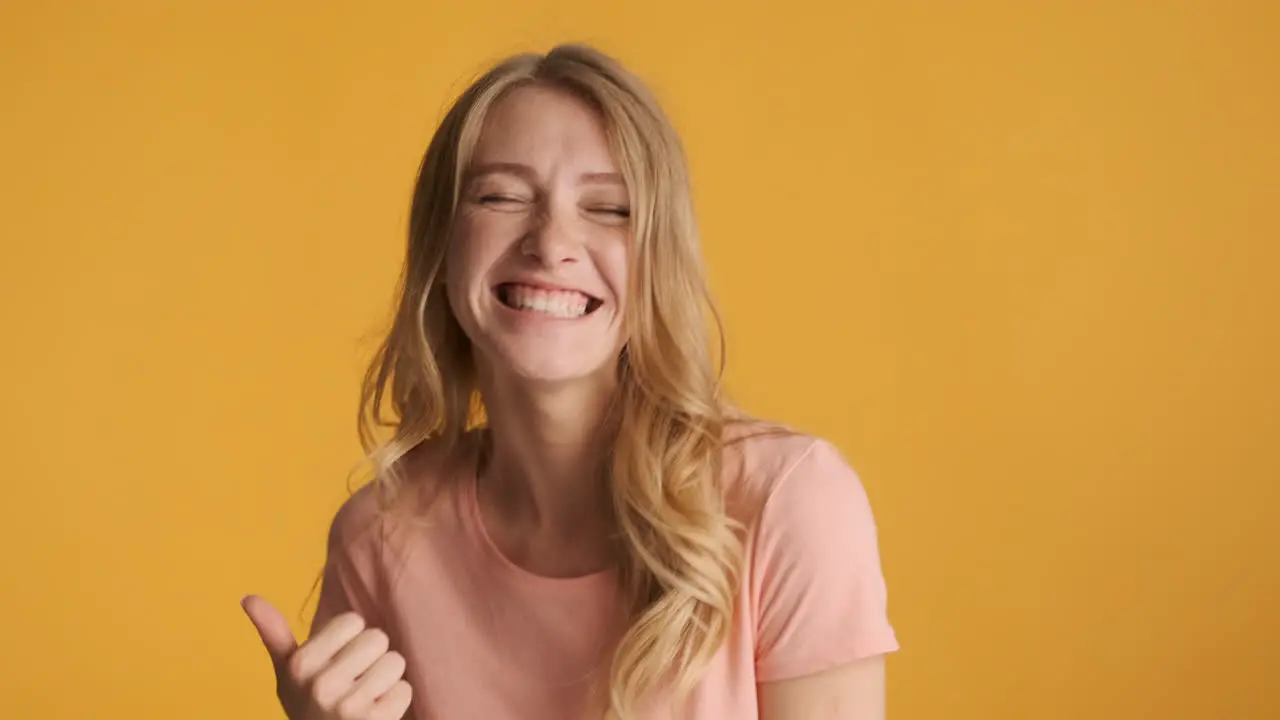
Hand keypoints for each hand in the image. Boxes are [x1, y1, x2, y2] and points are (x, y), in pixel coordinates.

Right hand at [241, 595, 411, 719]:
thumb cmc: (307, 703)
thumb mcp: (285, 671)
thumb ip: (273, 632)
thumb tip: (247, 597)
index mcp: (300, 664)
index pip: (353, 621)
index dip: (350, 639)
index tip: (337, 661)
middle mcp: (322, 685)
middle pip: (378, 638)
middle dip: (371, 657)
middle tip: (353, 681)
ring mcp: (348, 707)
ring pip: (395, 662)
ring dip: (386, 679)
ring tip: (364, 696)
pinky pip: (405, 690)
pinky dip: (395, 702)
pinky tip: (375, 713)